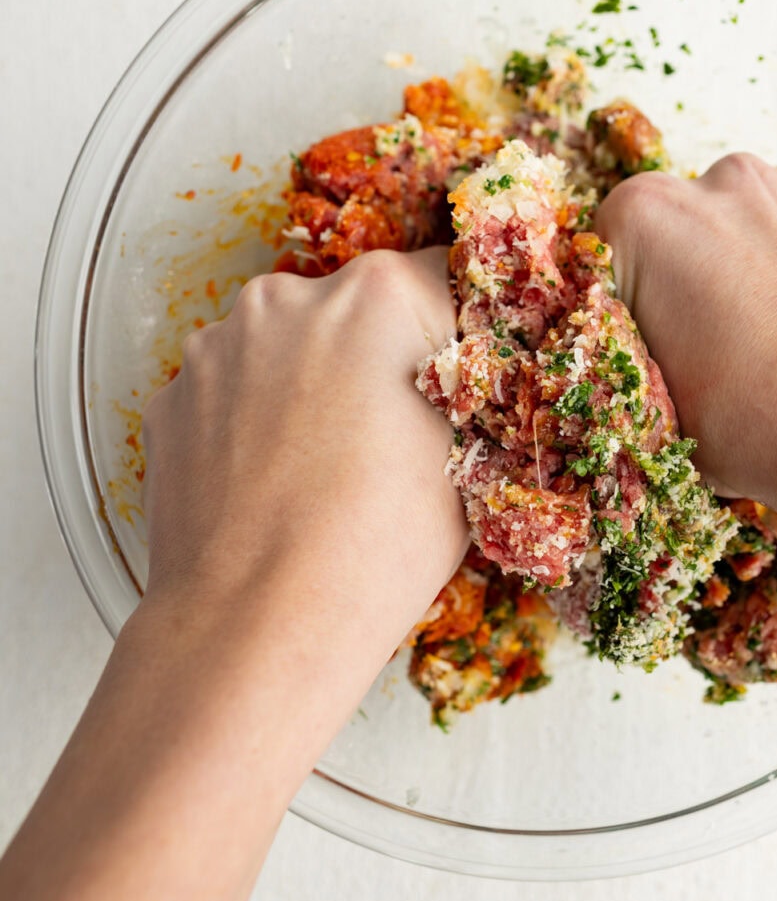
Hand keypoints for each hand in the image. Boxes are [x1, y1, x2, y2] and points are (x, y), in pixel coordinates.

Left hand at [140, 247, 465, 706]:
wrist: (258, 622)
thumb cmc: (377, 547)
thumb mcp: (469, 463)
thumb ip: (471, 393)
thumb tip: (480, 377)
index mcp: (378, 298)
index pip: (440, 278)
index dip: (460, 330)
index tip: (465, 374)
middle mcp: (290, 300)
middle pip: (355, 309)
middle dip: (378, 357)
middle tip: (397, 436)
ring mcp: (219, 347)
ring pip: (287, 348)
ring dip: (311, 386)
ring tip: (330, 469)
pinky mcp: (173, 397)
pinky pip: (232, 390)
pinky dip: (254, 422)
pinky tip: (277, 482)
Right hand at [596, 154, 776, 530]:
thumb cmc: (767, 430)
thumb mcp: (662, 409)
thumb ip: (640, 355)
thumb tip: (641, 351)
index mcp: (654, 219)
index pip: (613, 243)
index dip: (627, 297)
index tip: (649, 341)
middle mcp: (732, 183)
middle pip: (693, 224)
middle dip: (698, 276)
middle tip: (719, 353)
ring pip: (768, 228)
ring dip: (766, 275)